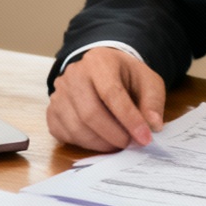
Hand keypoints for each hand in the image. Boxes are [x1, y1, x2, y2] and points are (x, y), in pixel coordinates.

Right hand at [46, 47, 166, 150]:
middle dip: (114, 135)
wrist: (102, 72)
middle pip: (90, 113)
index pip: (112, 93)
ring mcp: (59, 93)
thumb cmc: (126, 77)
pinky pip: (63, 133)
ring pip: (76, 127)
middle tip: (130, 144)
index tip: (144, 138)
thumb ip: (152, 102)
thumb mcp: (148, 82)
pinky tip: (99, 140)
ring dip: (100, 143)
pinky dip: (83, 143)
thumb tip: (153, 125)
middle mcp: (74, 74)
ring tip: (117, 143)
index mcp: (99, 61)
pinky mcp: (51, 110)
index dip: (129, 119)